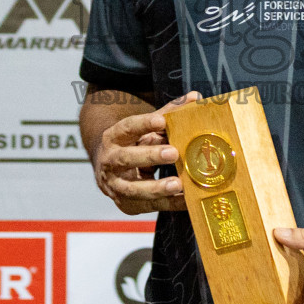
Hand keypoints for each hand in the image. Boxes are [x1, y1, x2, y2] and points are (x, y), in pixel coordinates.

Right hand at [92, 92, 199, 214]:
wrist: (108, 171)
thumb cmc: (133, 144)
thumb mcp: (145, 128)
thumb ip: (168, 113)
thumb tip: (195, 97)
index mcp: (114, 137)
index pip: (127, 127)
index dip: (143, 123)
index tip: (162, 120)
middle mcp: (110, 161)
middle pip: (126, 158)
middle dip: (150, 156)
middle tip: (174, 153)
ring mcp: (115, 185)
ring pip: (132, 189)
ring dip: (156, 188)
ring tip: (178, 184)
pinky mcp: (126, 205)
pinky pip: (148, 206)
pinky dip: (168, 204)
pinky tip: (185, 199)